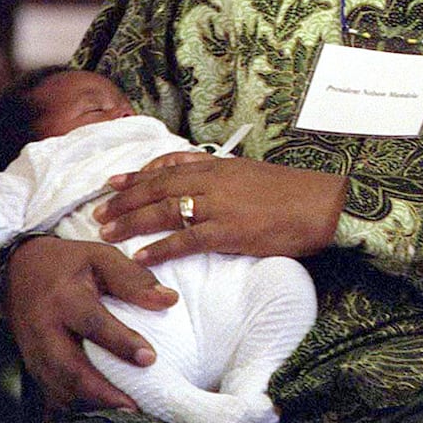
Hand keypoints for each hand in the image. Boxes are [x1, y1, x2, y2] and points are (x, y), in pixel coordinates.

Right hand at [3, 236, 177, 411]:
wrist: (19, 268)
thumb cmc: (69, 262)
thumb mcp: (101, 256)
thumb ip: (134, 279)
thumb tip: (168, 301)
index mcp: (64, 296)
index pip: (93, 323)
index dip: (121, 343)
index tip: (149, 358)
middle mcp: (44, 326)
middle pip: (67, 366)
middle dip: (100, 390)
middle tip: (132, 404)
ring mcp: (33, 347)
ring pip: (57, 384)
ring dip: (88, 402)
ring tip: (121, 409)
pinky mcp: (31, 360)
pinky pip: (50, 388)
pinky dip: (73, 402)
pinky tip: (98, 408)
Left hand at [96, 156, 345, 264]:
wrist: (324, 204)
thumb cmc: (295, 194)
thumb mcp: (255, 175)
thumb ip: (226, 179)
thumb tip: (202, 185)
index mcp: (222, 167)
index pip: (170, 165)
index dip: (138, 174)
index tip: (114, 180)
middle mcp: (216, 181)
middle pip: (159, 186)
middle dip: (125, 198)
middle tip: (99, 211)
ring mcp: (220, 206)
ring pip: (165, 210)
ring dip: (132, 222)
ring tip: (107, 233)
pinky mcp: (229, 231)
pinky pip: (186, 240)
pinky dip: (160, 249)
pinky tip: (140, 258)